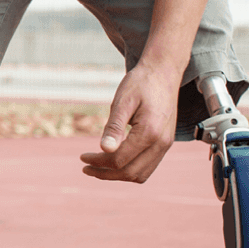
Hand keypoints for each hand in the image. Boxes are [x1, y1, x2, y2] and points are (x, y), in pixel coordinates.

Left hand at [80, 61, 178, 181]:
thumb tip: (104, 149)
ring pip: (141, 174)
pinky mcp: (165, 143)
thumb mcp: (122, 101)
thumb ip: (114, 126)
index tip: (82, 158)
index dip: (98, 162)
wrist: (163, 72)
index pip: (120, 160)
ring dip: (118, 175)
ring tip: (97, 167)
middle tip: (85, 167)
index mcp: (150, 132)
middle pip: (130, 173)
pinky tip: (114, 160)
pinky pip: (148, 166)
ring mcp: (166, 145)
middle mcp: (162, 143)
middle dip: (105, 173)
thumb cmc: (140, 83)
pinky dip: (130, 169)